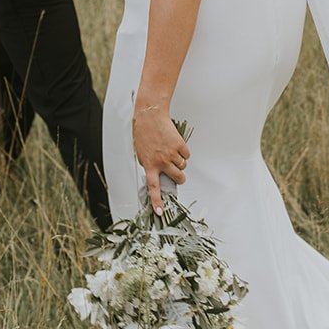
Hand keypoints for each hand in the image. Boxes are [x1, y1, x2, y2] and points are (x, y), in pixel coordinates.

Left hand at [133, 99, 189, 214]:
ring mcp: (171, 153)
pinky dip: (183, 152)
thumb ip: (150, 165)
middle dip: (180, 178)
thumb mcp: (142, 153)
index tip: (160, 212)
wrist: (150, 116)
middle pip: (178, 178)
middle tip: (177, 173)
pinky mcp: (179, 145)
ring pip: (182, 166)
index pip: (153, 187)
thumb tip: (158, 175)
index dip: (157, 201)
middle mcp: (161, 161)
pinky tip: (176, 144)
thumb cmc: (144, 133)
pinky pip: (186, 155)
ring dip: (180, 162)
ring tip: (172, 151)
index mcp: (149, 164)